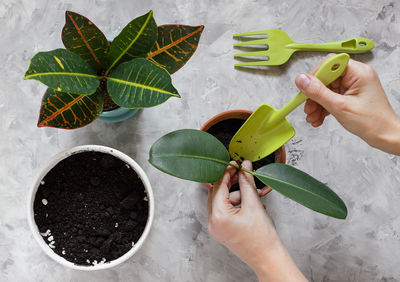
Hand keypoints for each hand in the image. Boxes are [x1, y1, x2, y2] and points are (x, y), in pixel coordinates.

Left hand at [207, 161, 306, 281]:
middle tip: (241, 172)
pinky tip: (248, 203)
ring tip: (251, 193)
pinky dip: (234, 203)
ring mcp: (216, 228)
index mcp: (218, 216)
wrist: (267, 258)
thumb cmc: (262, 237)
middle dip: (230, 182)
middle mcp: (213, 223)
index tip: (235, 164)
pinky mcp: (221, 231)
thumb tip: (244, 166)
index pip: (218, 186)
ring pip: (220, 201)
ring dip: (234, 193)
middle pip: (216, 193)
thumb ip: (247, 183)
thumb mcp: (255, 205)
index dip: (227, 172)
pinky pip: (223, 211)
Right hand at [295, 54, 399, 154]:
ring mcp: (353, 86)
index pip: (330, 64)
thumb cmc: (372, 122)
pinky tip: (318, 118)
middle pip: (326, 78)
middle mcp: (356, 76)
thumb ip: (318, 92)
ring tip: (312, 117)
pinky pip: (331, 97)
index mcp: (358, 72)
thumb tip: (301, 80)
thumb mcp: (340, 107)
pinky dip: (323, 108)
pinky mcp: (350, 96)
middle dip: (314, 95)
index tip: (305, 88)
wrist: (385, 136)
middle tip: (308, 107)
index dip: (315, 75)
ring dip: (317, 104)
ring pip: (326, 90)